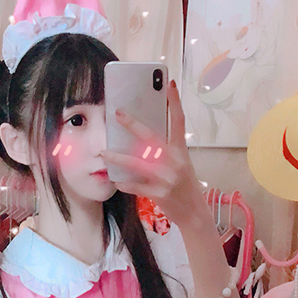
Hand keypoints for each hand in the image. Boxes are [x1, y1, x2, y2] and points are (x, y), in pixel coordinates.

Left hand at [102, 80, 205, 227]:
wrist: (194, 213)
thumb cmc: (184, 185)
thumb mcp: (180, 164)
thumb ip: (165, 150)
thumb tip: (140, 137)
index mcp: (181, 150)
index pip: (179, 121)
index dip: (175, 102)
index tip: (170, 84)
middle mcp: (175, 161)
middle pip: (152, 138)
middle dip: (133, 124)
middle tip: (118, 113)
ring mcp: (167, 178)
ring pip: (138, 163)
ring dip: (118, 157)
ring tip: (103, 153)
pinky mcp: (160, 194)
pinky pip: (136, 186)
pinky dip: (124, 183)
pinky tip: (115, 179)